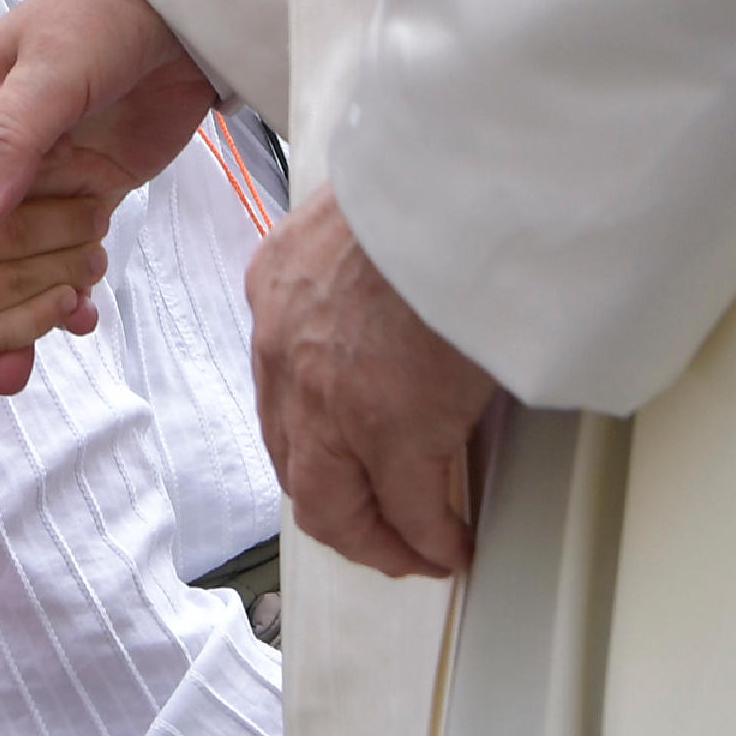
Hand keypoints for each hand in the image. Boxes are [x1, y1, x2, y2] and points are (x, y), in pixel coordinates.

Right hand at [0, 0, 216, 404]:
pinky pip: (65, 253)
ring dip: (11, 317)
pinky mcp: (91, 189)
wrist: (180, 4)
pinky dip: (64, 294)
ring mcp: (45, 172)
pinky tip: (70, 330)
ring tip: (5, 380)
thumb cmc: (97, 18)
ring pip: (13, 259)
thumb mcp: (47, 75)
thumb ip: (9, 142)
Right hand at [0, 140, 113, 448]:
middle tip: (103, 201)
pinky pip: (0, 331)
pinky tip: (66, 302)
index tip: (71, 145)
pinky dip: (41, 314)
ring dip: (66, 262)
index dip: (28, 156)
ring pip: (14, 275)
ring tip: (98, 250)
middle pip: (9, 219)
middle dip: (65, 209)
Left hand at [246, 186, 494, 576]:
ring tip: (413, 549)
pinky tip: (451, 543)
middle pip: (296, 465)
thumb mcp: (360, 221)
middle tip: (378, 529)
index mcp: (277, 290)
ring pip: (332, 504)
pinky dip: (429, 538)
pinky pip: (409, 509)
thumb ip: (353, 272)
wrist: (458, 187)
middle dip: (339, 508)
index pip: (280, 394)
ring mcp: (331, 402)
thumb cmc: (427, 186)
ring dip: (375, 536)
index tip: (348, 460)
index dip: (317, 442)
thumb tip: (387, 302)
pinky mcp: (392, 432)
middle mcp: (286, 355)